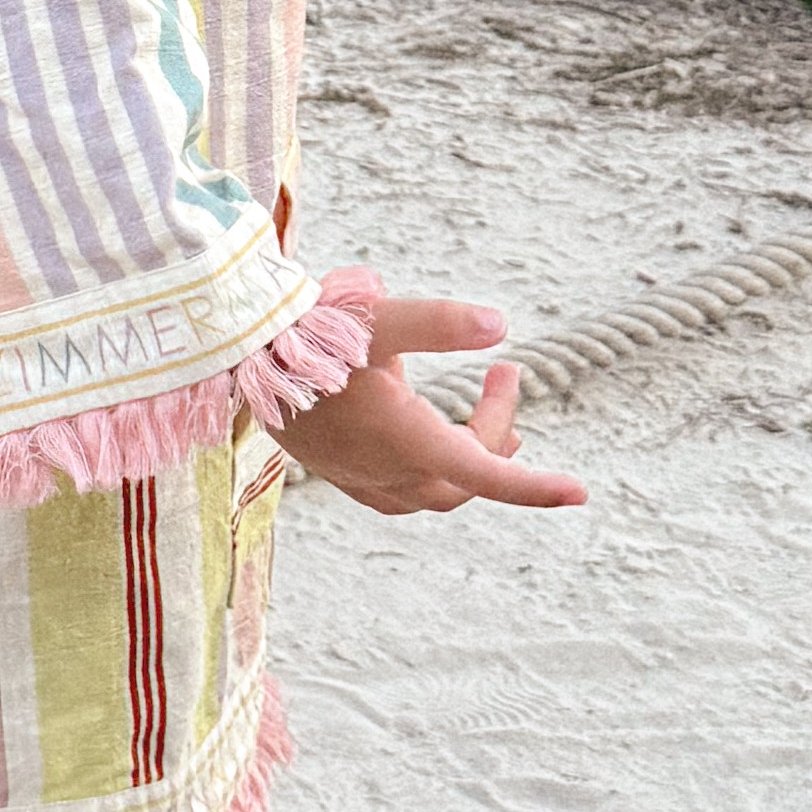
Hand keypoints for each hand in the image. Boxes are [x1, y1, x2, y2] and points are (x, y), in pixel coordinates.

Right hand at [276, 276, 587, 514]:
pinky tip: (424, 443)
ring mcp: (355, 476)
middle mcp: (382, 471)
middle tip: (503, 377)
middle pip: (464, 478)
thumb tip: (499, 325)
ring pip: (431, 494)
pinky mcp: (334, 471)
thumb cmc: (302, 331)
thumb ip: (438, 323)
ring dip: (468, 465)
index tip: (580, 492)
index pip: (486, 475)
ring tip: (495, 430)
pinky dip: (429, 474)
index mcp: (404, 441)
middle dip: (495, 438)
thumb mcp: (376, 317)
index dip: (535, 488)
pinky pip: (396, 494)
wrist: (231, 351)